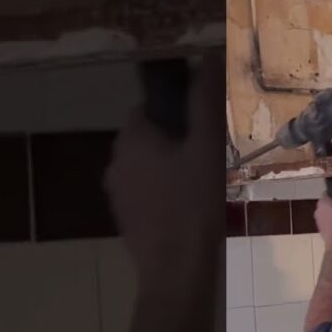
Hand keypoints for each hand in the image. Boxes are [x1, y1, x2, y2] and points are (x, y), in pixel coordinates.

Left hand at [105, 56, 222, 287]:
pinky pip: (149, 194)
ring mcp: (119, 195)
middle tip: (214, 153)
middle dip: (178, 140)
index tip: (208, 124)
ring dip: (173, 169)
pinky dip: (167, 194)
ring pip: (150, 168)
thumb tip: (210, 57)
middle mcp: (116, 163)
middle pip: (150, 138)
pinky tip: (193, 208)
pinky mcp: (128, 220)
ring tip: (207, 182)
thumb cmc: (193, 207)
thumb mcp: (206, 148)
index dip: (179, 110)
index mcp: (132, 139)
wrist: (176, 274)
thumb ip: (205, 101)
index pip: (151, 107)